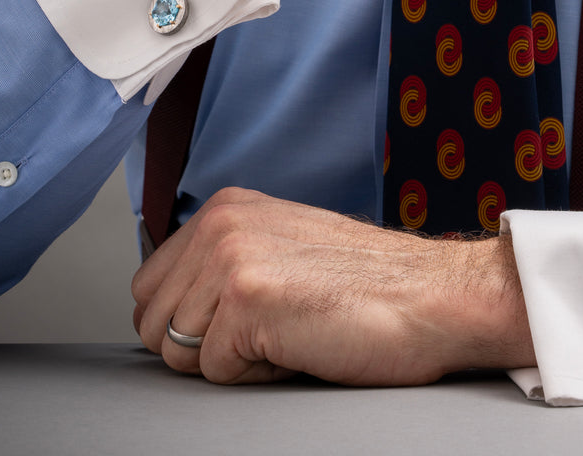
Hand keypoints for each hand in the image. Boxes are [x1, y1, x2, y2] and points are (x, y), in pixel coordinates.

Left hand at [131, 187, 534, 384]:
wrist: (433, 295)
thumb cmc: (369, 284)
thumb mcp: (282, 247)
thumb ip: (224, 261)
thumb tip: (174, 310)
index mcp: (226, 207)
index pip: (149, 286)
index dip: (189, 322)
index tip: (240, 322)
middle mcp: (220, 222)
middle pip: (152, 322)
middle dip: (201, 346)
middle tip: (269, 329)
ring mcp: (231, 256)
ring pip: (177, 352)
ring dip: (232, 360)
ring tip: (289, 331)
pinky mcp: (246, 298)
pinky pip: (215, 373)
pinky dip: (257, 375)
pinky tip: (301, 343)